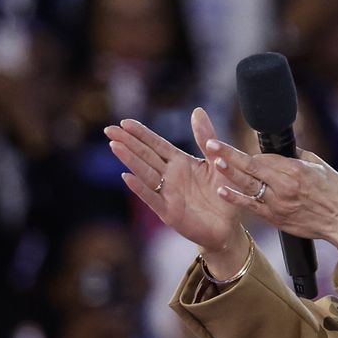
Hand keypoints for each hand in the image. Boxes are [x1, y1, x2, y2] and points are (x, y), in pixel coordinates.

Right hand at [104, 109, 243, 253]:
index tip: (125, 122)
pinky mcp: (169, 212)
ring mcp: (167, 194)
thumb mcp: (217, 161)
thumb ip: (206, 138)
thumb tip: (197, 110)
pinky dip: (140, 188)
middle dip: (128, 142)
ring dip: (130, 160)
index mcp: (180, 163)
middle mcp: (170, 177)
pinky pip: (152, 198)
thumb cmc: (223, 194)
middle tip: (109, 129)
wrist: (228, 226)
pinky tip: (126, 177)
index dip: (141, 134)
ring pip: (145, 173)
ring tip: (115, 146)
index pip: (156, 144)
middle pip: (145, 156)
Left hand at [198, 122, 337, 246]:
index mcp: (295, 171)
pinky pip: (251, 207)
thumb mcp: (318, 165)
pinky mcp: (275, 218)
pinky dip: (235, 199)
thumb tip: (278, 147)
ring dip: (229, 174)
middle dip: (229, 155)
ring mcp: (277, 204)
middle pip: (251, 168)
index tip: (238, 146)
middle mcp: (284, 187)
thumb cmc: (333, 191)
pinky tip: (221, 191)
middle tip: (211, 144)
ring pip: (248, 186)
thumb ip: (295, 155)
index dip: (249, 151)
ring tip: (214, 162)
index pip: (264, 158)